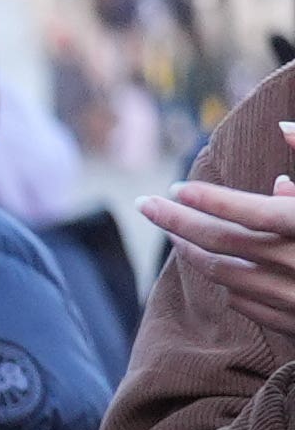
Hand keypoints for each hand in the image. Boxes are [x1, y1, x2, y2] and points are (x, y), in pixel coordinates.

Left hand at [143, 175, 294, 351]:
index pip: (251, 212)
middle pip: (222, 244)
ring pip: (226, 276)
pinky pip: (245, 302)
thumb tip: (282, 127)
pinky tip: (216, 267)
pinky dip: (226, 282)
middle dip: (177, 223)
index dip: (210, 199)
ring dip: (193, 254)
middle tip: (147, 205)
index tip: (176, 188)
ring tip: (174, 233)